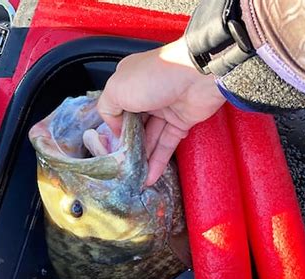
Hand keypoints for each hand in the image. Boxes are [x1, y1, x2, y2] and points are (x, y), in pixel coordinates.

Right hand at [97, 37, 225, 185]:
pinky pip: (167, 144)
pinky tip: (150, 177)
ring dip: (143, 158)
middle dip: (128, 147)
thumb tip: (115, 129)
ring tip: (135, 178)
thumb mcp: (116, 89)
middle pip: (134, 126)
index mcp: (128, 83)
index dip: (114, 129)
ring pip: (150, 138)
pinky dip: (159, 161)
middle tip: (122, 168)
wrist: (197, 74)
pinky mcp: (182, 122)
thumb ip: (107, 109)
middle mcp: (146, 95)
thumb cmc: (154, 76)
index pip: (116, 109)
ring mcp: (165, 109)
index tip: (111, 147)